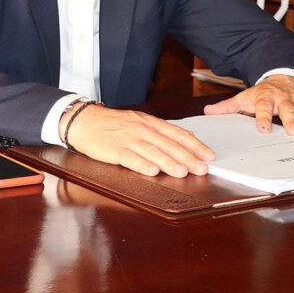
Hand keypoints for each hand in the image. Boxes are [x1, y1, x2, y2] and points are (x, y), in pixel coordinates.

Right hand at [63, 104, 214, 177]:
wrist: (84, 120)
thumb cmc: (113, 124)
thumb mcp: (141, 122)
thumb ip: (163, 130)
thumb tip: (188, 135)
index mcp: (149, 123)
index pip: (177, 134)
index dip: (194, 145)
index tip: (209, 155)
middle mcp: (141, 129)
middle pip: (168, 144)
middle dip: (187, 157)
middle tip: (202, 168)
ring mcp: (127, 139)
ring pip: (152, 151)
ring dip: (168, 162)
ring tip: (183, 172)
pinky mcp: (113, 150)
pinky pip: (129, 157)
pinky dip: (141, 164)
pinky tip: (152, 171)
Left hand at [203, 75, 293, 137]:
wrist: (283, 76)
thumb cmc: (262, 93)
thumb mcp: (244, 97)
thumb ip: (228, 106)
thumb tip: (207, 112)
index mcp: (265, 97)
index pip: (262, 107)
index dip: (263, 118)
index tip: (264, 129)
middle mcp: (283, 97)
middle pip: (287, 109)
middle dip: (292, 120)